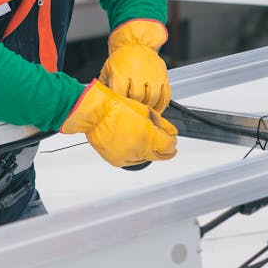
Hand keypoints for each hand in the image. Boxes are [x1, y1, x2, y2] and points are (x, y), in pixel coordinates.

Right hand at [61, 80, 177, 167]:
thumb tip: (171, 132)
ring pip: (145, 159)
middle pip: (160, 156)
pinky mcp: (117, 161)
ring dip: (147, 150)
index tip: (171, 139)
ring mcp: (128, 157)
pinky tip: (129, 142)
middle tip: (164, 144)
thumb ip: (162, 124)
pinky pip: (131, 160)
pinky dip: (133, 154)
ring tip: (139, 137)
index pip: (169, 146)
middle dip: (165, 150)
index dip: (173, 142)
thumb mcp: (145, 111)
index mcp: (148, 136)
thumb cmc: (116, 107)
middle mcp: (139, 150)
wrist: (95, 114)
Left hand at [99, 19, 170, 112]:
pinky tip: (156, 109)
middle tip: (132, 109)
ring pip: (153, 98)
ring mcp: (153, 74)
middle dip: (134, 105)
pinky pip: (166, 94)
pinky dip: (162, 105)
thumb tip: (100, 98)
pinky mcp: (163, 76)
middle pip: (137, 96)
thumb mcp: (108, 68)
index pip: (120, 93)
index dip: (120, 102)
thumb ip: (104, 84)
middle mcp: (138, 72)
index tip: (120, 106)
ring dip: (148, 107)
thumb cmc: (122, 58)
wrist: (137, 44)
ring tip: (143, 110)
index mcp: (122, 71)